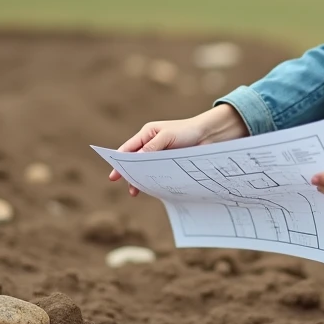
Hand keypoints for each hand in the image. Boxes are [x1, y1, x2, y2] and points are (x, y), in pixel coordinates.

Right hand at [107, 105, 247, 195]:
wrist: (210, 135)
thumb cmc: (188, 130)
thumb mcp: (167, 136)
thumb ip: (152, 148)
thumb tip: (136, 159)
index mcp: (147, 134)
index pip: (128, 149)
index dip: (119, 161)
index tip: (114, 176)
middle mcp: (152, 145)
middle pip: (135, 162)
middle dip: (130, 175)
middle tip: (130, 189)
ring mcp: (161, 156)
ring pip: (147, 170)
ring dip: (143, 180)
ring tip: (139, 192)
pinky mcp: (171, 164)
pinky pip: (160, 174)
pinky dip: (155, 181)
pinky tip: (154, 190)